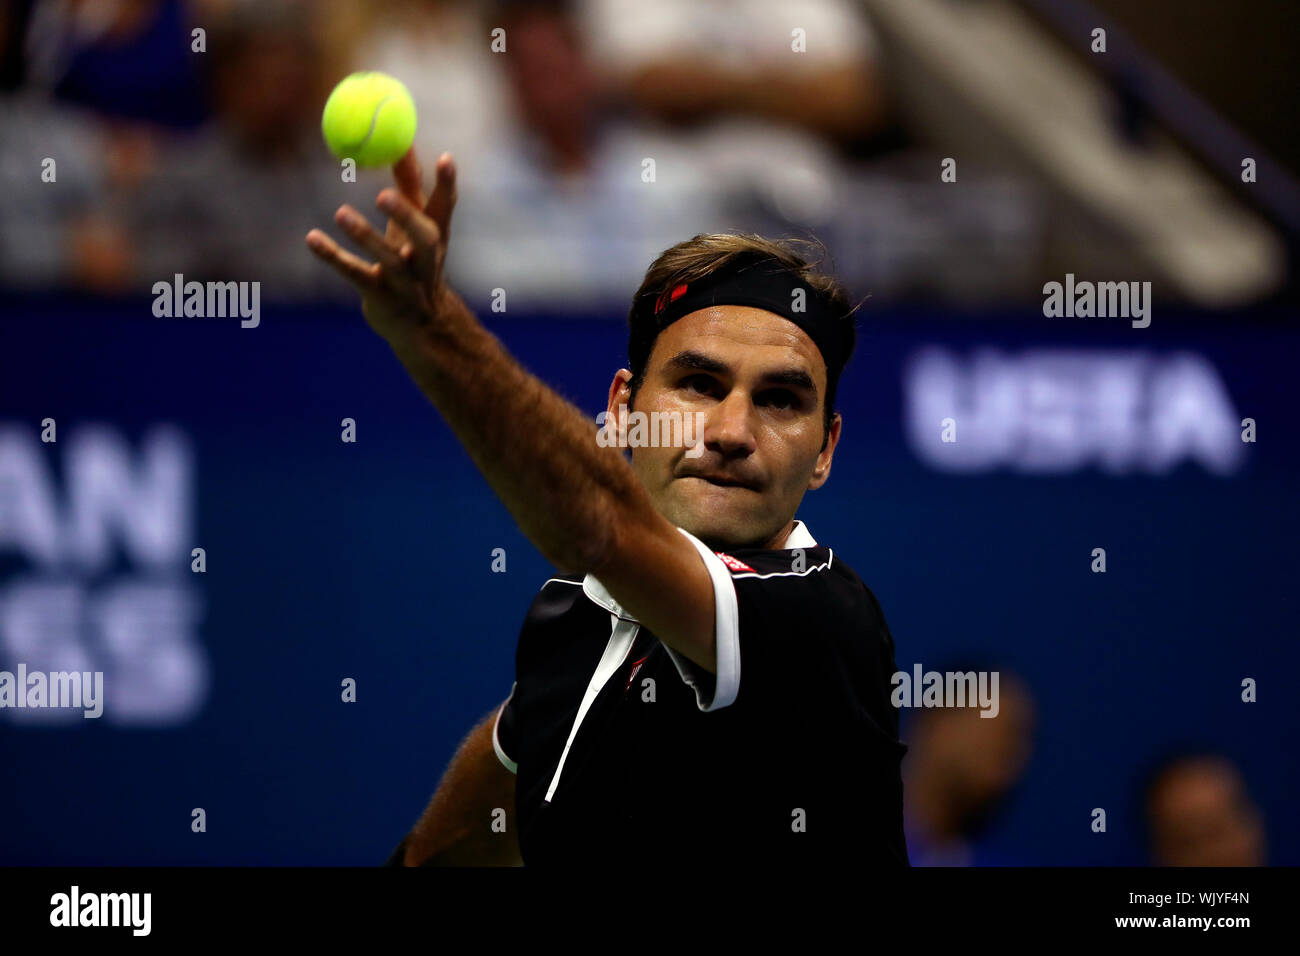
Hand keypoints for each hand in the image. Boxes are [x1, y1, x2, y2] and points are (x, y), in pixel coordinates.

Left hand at [306, 148, 457, 350]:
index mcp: (436, 238)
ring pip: (388, 261)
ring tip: (341, 213)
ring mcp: (405, 284)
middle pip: (424, 238)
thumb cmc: (413, 263)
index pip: (446, 208)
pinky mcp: (381, 299)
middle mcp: (426, 262)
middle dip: (406, 216)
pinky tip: (312, 239)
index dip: (447, 185)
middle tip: (383, 194)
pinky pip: (356, 275)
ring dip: (366, 237)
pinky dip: (333, 257)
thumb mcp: (415, 226)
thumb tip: (402, 140)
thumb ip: (410, 185)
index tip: (444, 157)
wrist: (421, 327)